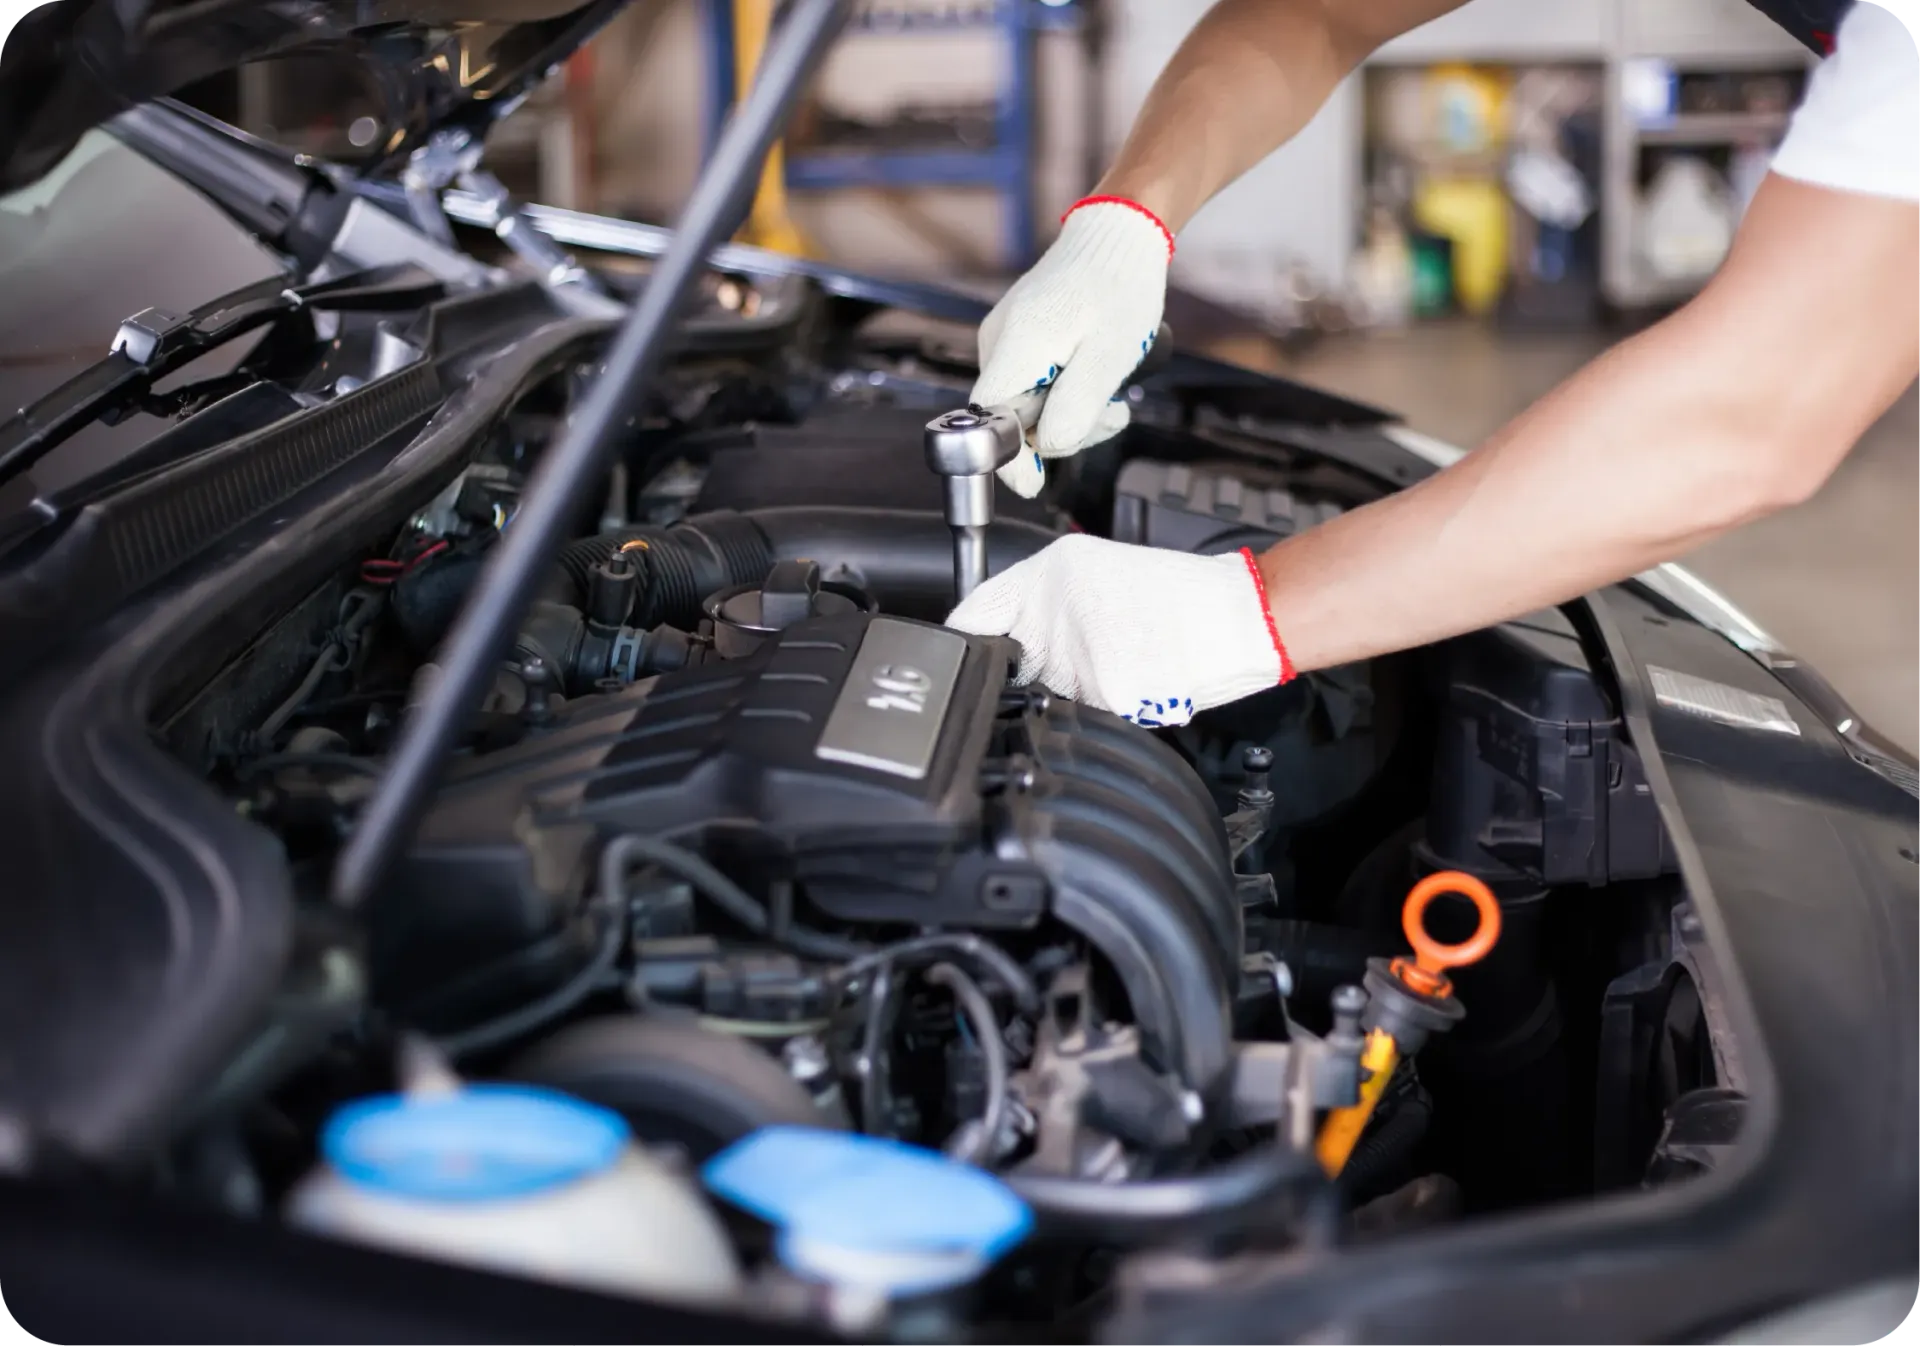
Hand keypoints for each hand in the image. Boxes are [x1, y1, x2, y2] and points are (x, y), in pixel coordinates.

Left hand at [946, 534, 1291, 726]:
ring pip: (1042, 698)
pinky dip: (1097, 713)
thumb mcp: (1090, 575)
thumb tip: (990, 637)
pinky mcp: (1102, 695)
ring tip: (1110, 668)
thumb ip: (1036, 601)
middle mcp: (1052, 611)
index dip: (963, 644)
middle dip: (1023, 674)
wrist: (1238, 617)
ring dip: (1062, 697)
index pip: (970, 618)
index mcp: (1045, 575)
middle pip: (1003, 667)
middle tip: (1069, 663)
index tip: (963, 662)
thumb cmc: (1174, 597)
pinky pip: (1081, 719)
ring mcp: (1076, 656)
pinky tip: (1127, 687)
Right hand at [972, 198, 1173, 497]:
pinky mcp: (1016, 337)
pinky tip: (1093, 380)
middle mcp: (998, 341)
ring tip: (1112, 400)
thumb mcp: (1109, 358)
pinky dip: (1064, 392)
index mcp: (1017, 345)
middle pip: (1012, 418)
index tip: (1036, 484)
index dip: (1010, 460)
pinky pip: (1032, 383)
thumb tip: (1045, 451)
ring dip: (1069, 414)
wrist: (1118, 234)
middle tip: (1111, 417)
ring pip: (1025, 404)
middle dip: (1061, 432)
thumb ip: (1074, 409)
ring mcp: (1004, 338)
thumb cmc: (1118, 288)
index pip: (989, 420)